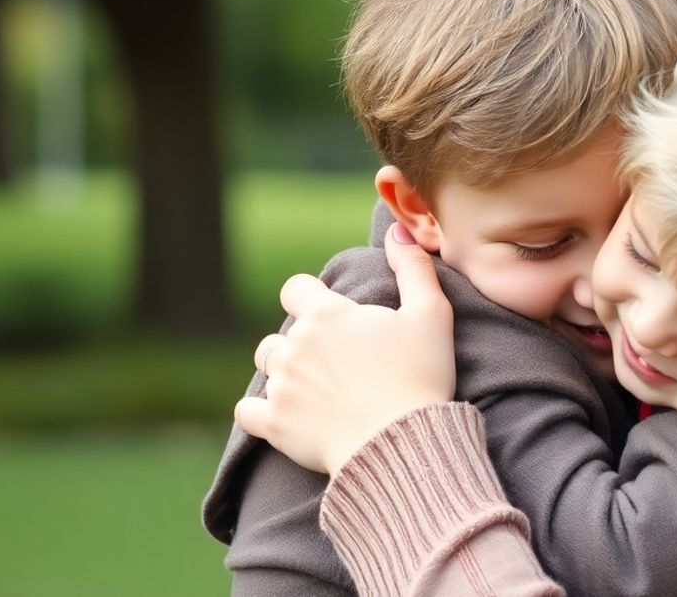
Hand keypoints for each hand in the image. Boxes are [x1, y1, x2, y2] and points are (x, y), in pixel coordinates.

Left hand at [235, 223, 456, 474]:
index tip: (332, 318)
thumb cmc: (420, 376)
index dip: (310, 300)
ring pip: (265, 365)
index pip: (295, 289)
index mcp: (327, 314)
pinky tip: (281, 415)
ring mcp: (281, 385)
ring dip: (282, 372)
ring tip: (313, 389)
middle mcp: (296, 344)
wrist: (404, 445)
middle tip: (335, 364)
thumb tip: (398, 230)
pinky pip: (246, 411)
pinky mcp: (274, 424)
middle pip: (280, 332)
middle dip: (300, 343)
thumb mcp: (431, 314)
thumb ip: (413, 268)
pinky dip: (259, 412)